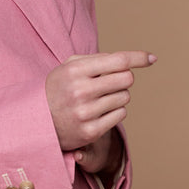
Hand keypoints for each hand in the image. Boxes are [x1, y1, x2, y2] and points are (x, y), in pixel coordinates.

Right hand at [45, 51, 154, 165]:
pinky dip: (115, 111)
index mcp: (76, 70)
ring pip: (125, 97)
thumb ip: (100, 59)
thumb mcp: (70, 66)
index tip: (152, 58)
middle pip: (126, 79)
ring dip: (118, 96)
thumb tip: (142, 59)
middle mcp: (81, 91)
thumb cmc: (60, 87)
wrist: (36, 121)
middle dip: (123, 79)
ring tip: (100, 98)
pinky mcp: (90, 131)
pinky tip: (99, 111)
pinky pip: (120, 115)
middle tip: (110, 82)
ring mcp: (85, 113)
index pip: (118, 61)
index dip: (138, 58)